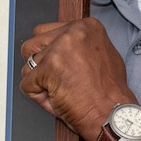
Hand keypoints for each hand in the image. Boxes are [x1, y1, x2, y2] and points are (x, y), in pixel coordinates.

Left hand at [21, 18, 133, 136]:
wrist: (113, 114)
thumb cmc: (108, 92)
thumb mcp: (102, 55)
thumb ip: (79, 46)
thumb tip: (60, 45)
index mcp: (86, 26)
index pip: (46, 32)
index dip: (50, 54)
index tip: (62, 67)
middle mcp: (72, 33)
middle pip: (33, 44)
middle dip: (39, 65)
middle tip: (60, 79)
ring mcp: (59, 49)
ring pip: (28, 64)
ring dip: (39, 81)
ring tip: (62, 90)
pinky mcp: (48, 68)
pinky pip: (26, 84)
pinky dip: (37, 97)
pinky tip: (58, 99)